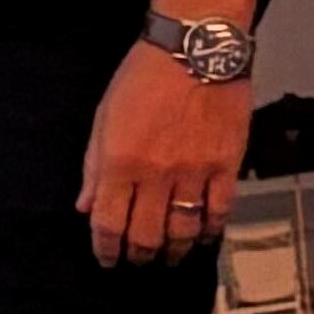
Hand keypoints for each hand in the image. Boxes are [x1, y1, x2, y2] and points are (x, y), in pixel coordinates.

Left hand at [81, 40, 246, 266]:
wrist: (194, 52)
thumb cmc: (140, 80)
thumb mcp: (104, 118)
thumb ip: (94, 167)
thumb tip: (85, 207)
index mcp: (121, 163)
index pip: (109, 222)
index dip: (106, 248)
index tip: (106, 260)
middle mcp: (157, 175)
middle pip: (147, 234)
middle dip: (139, 254)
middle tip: (137, 261)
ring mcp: (195, 174)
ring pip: (185, 230)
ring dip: (175, 250)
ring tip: (169, 256)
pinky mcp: (228, 168)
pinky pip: (220, 212)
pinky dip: (211, 230)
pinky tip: (204, 237)